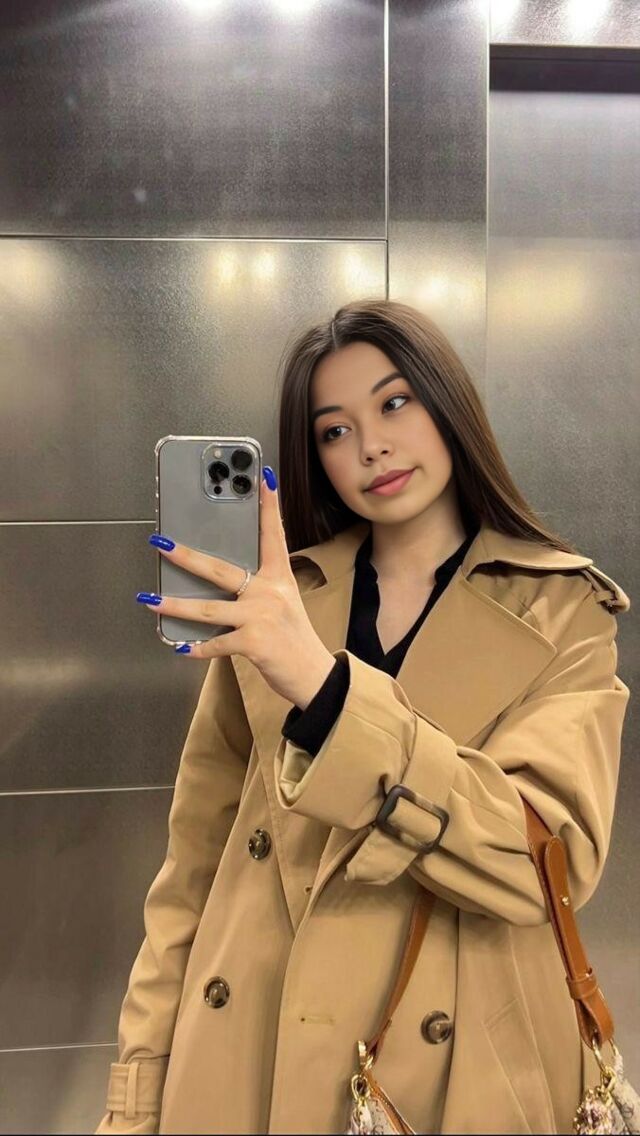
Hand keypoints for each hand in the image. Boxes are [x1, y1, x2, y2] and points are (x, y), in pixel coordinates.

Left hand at [137, 469, 336, 708]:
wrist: (313, 675)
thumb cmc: (294, 639)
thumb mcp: (283, 604)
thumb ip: (257, 589)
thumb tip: (216, 584)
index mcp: (279, 578)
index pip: (273, 535)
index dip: (269, 505)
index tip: (263, 478)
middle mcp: (270, 592)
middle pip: (220, 569)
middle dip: (186, 556)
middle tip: (161, 544)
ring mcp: (261, 616)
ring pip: (208, 609)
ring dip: (175, 605)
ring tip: (149, 600)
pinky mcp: (253, 642)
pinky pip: (215, 643)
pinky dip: (196, 648)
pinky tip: (181, 647)